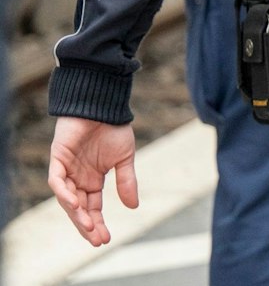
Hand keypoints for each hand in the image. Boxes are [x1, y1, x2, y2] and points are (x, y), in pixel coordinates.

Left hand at [47, 116, 139, 245]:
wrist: (103, 106)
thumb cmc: (113, 129)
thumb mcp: (125, 159)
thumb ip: (127, 181)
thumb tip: (133, 207)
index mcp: (93, 180)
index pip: (93, 208)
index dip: (97, 223)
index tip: (106, 239)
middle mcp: (77, 178)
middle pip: (79, 208)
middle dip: (86, 225)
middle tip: (96, 239)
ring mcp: (66, 170)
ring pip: (67, 199)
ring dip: (76, 214)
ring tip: (88, 226)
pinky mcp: (58, 159)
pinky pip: (57, 181)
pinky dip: (64, 193)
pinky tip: (75, 203)